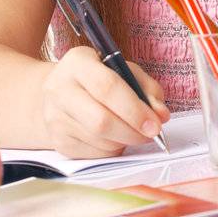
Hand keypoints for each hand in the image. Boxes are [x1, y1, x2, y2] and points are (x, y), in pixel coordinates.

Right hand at [41, 47, 170, 157]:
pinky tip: (117, 138)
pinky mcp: (58, 141)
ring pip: (98, 140)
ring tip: (134, 132)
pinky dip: (112, 150)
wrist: (59, 91)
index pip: (107, 87)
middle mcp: (60, 90)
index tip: (156, 123)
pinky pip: (93, 154)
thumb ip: (146, 88)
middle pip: (101, 120)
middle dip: (133, 131)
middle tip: (151, 133)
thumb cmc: (98, 77)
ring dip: (125, 141)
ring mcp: (55, 118)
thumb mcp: (123, 69)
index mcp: (78, 62)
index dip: (134, 109)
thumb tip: (161, 114)